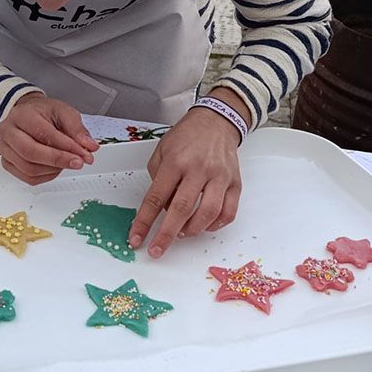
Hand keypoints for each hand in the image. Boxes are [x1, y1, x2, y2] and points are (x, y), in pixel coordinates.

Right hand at [0, 93, 98, 184]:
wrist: (28, 114)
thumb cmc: (44, 113)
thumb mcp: (64, 112)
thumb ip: (77, 129)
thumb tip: (89, 147)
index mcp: (21, 115)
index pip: (43, 134)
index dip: (66, 147)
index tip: (84, 154)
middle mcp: (8, 131)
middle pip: (31, 153)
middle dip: (58, 160)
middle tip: (78, 162)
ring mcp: (5, 149)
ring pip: (29, 169)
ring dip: (54, 169)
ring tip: (67, 162)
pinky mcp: (7, 163)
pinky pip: (28, 178)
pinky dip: (46, 176)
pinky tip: (56, 167)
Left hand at [130, 104, 242, 257]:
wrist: (217, 122)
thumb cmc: (187, 137)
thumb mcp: (161, 151)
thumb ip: (157, 179)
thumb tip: (162, 209)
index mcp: (175, 162)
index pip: (156, 197)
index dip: (144, 221)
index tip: (136, 238)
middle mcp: (198, 169)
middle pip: (182, 209)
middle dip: (166, 235)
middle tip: (157, 250)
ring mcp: (219, 176)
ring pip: (208, 213)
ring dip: (192, 230)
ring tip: (182, 233)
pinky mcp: (235, 183)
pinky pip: (229, 211)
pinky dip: (216, 225)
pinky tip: (205, 226)